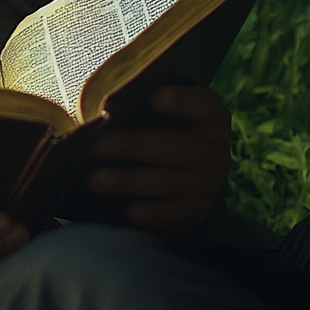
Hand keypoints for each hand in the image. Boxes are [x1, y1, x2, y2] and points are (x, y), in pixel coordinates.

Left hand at [87, 85, 231, 241]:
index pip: (203, 104)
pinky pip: (175, 212)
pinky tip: (129, 211)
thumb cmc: (158, 130)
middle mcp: (214, 149)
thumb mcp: (154, 114)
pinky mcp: (197, 209)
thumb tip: (101, 112)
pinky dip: (152, 212)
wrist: (179, 174)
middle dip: (134, 146)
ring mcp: (209, 182)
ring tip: (95, 180)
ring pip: (169, 182)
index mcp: (209, 117)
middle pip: (178, 147)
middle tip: (97, 147)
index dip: (182, 99)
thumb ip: (136, 107)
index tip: (154, 97)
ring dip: (130, 181)